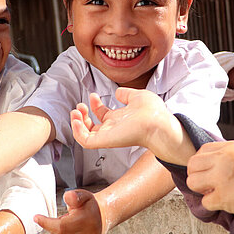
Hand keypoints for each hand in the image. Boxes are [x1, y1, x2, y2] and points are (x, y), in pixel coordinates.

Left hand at [34, 189, 105, 233]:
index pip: (60, 227)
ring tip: (70, 227)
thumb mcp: (82, 195)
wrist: (104, 216)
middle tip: (65, 219)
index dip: (46, 223)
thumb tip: (67, 197)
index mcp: (87, 221)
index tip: (36, 217)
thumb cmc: (89, 206)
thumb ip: (73, 196)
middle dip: (54, 227)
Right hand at [71, 89, 192, 163]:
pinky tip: (77, 119)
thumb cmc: (153, 112)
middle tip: (80, 106)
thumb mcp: (138, 96)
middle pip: (91, 126)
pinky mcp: (105, 141)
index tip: (93, 95)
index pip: (102, 115)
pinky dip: (77, 131)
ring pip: (85, 135)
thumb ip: (126, 94)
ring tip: (76, 112)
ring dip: (76, 123)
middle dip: (82, 115)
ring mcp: (108, 135)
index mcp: (120, 119)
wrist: (158, 123)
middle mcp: (112, 128)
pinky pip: (85, 141)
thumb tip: (118, 92)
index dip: (94, 105)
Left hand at [186, 140, 233, 213]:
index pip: (203, 149)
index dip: (202, 161)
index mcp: (233, 147)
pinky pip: (205, 201)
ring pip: (192, 181)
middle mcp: (225, 159)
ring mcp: (222, 177)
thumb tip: (211, 160)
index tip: (206, 169)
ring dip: (201, 189)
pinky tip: (224, 202)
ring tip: (213, 191)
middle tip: (206, 182)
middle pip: (192, 164)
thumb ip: (230, 155)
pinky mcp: (223, 196)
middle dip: (196, 175)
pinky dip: (213, 205)